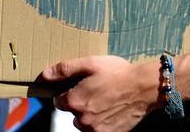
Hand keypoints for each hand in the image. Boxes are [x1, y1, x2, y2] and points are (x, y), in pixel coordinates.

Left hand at [42, 55, 159, 131]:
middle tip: (97, 89)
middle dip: (80, 102)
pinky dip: (101, 121)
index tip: (81, 85)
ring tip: (106, 99)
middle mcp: (82, 119)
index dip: (69, 91)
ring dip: (90, 113)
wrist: (144, 88)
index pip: (59, 101)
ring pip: (84, 122)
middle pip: (73, 112)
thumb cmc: (118, 73)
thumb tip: (45, 74)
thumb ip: (65, 69)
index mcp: (74, 101)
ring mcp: (95, 130)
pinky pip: (97, 129)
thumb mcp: (90, 63)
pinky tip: (111, 109)